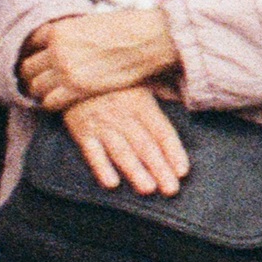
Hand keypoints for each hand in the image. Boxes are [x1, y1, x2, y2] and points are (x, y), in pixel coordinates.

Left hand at [19, 8, 179, 109]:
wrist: (154, 38)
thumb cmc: (131, 27)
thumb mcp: (93, 22)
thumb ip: (72, 34)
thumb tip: (64, 45)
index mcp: (60, 29)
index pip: (30, 44)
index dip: (36, 53)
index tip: (43, 61)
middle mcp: (57, 49)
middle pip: (27, 68)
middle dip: (34, 74)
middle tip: (45, 79)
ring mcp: (66, 69)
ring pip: (35, 87)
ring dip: (43, 90)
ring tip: (55, 91)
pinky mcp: (78, 88)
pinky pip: (49, 102)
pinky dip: (54, 103)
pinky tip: (65, 100)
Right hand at [60, 85, 188, 193]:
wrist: (74, 72)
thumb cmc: (115, 80)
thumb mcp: (143, 78)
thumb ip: (165, 90)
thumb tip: (187, 98)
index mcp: (143, 104)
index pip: (162, 132)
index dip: (174, 151)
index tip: (183, 171)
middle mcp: (124, 116)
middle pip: (145, 146)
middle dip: (159, 169)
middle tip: (171, 190)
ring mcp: (102, 125)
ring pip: (122, 151)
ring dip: (135, 171)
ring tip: (148, 189)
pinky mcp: (81, 132)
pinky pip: (91, 152)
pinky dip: (100, 167)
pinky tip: (111, 183)